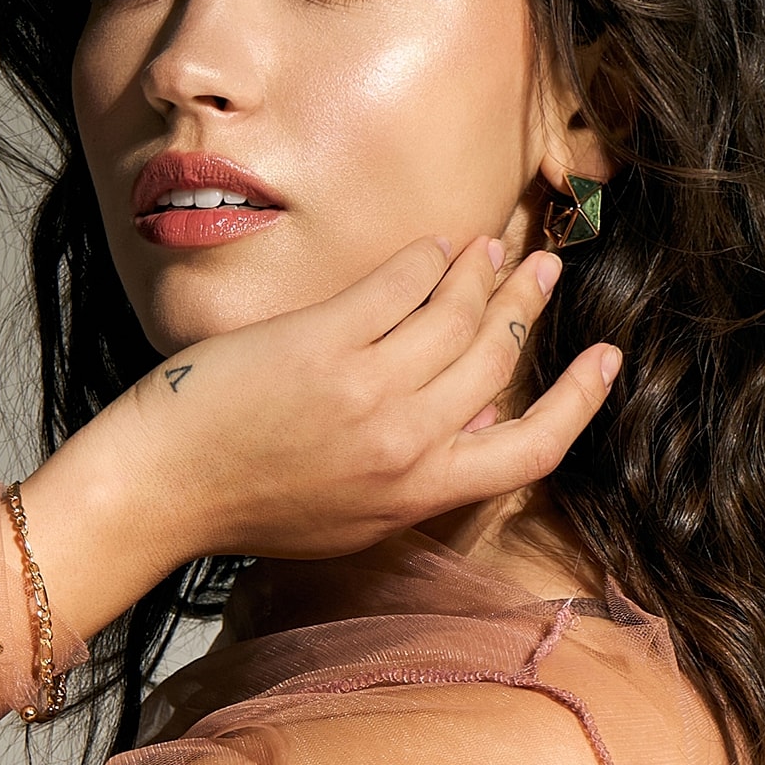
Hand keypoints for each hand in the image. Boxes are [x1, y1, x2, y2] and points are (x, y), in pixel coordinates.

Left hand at [27, 235, 621, 573]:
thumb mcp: (353, 518)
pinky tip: (429, 246)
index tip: (604, 360)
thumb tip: (476, 422)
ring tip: (490, 247)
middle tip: (542, 267)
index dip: (580, 402)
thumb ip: (418, 479)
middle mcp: (405, 444)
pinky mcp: (324, 343)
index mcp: (419, 495)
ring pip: (456, 313)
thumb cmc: (249, 505)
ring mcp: (367, 389)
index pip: (531, 451)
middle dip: (528, 304)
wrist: (160, 489)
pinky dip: (423, 258)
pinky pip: (397, 284)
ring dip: (481, 271)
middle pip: (498, 358)